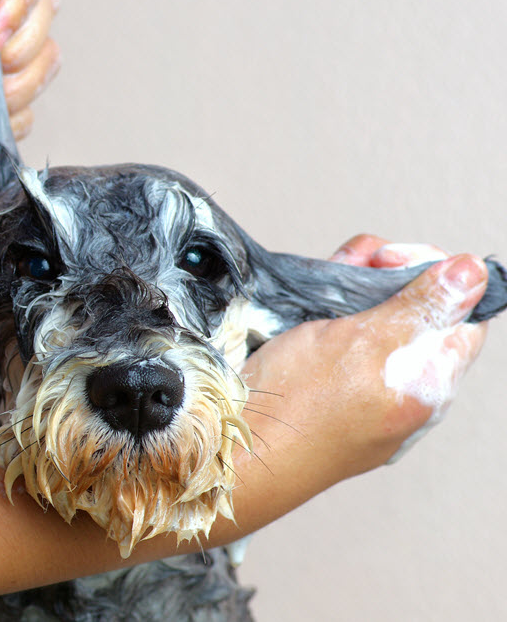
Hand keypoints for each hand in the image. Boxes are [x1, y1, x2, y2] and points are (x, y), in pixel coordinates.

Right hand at [236, 235, 487, 505]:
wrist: (234, 450)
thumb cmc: (298, 407)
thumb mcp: (366, 340)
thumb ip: (423, 307)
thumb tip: (476, 273)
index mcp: (429, 385)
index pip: (462, 316)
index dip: (435, 276)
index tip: (390, 260)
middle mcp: (403, 393)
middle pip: (416, 317)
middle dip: (387, 277)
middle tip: (356, 264)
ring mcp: (363, 395)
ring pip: (375, 327)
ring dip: (353, 292)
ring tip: (324, 281)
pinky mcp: (325, 392)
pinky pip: (343, 348)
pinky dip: (327, 317)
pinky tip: (307, 304)